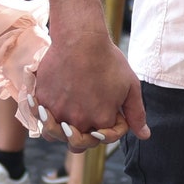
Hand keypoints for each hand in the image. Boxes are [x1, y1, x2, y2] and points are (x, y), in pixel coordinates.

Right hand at [32, 28, 148, 153]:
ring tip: (63, 115)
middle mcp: (78, 121)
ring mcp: (57, 112)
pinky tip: (48, 104)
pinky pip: (38, 117)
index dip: (108, 128)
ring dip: (58, 130)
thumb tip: (144, 136)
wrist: (80, 38)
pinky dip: (42, 114)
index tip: (109, 110)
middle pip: (76, 144)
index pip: (103, 139)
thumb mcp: (130, 86)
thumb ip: (136, 114)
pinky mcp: (41, 100)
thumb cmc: (107, 59)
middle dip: (82, 137)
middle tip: (84, 117)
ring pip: (52, 135)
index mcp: (101, 120)